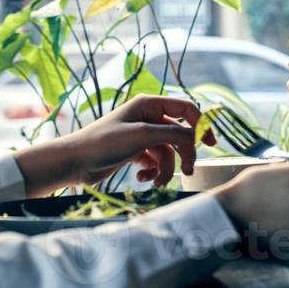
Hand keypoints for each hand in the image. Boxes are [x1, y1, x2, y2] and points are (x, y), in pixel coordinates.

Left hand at [13, 95, 214, 197]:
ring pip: (168, 153)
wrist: (76, 162)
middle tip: (187, 172)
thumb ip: (174, 134)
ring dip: (165, 169)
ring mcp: (142, 136)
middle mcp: (148, 117)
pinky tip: (143, 179)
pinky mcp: (136, 152)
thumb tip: (198, 138)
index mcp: (150, 104)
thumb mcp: (143, 135)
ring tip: (156, 182)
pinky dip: (153, 172)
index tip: (212, 144)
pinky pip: (156, 162)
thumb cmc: (105, 142)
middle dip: (183, 154)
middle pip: (180, 135)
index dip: (202, 124)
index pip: (186, 109)